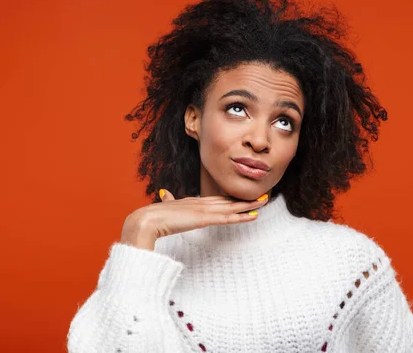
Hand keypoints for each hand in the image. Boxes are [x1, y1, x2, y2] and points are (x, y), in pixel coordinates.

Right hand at [120, 190, 268, 249]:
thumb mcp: (165, 207)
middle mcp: (201, 203)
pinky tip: (253, 216)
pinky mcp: (204, 219)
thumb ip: (168, 200)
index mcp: (193, 202)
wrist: (147, 220)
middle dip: (246, 199)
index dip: (232, 198)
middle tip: (263, 196)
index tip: (244, 198)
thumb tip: (165, 193)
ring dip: (250, 205)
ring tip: (265, 201)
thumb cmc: (154, 217)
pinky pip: (228, 218)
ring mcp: (204, 210)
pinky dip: (242, 216)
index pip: (217, 200)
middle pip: (229, 201)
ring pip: (232, 207)